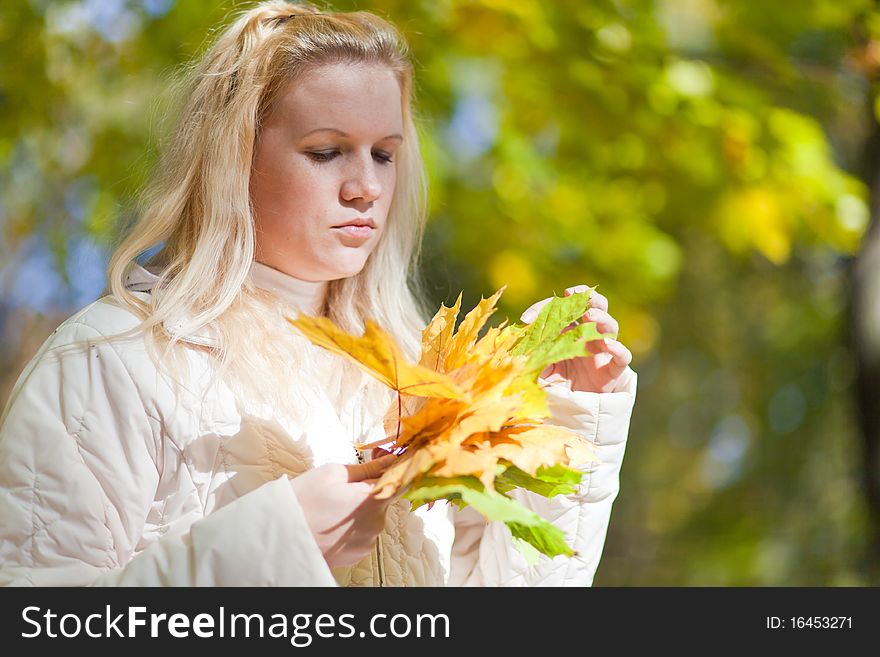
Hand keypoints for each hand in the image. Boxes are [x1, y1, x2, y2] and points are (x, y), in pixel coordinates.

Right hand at [289, 453, 397, 568]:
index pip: (400, 481)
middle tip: (343, 488)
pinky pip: (363, 534)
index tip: (382, 463)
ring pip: (372, 517)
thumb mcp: (333, 473)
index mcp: (372, 500)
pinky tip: (332, 523)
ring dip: (360, 510)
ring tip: (332, 508)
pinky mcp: (358, 554)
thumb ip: (367, 468)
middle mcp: (376, 524)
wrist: (281, 537)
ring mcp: (368, 541)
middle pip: (383, 499)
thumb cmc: (303, 501)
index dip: (392, 470)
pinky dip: (353, 527)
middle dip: (368, 491)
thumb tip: (390, 460)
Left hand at [520, 284, 632, 393]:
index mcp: (567, 331)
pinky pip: (623, 356)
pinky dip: (619, 349)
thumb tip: (514, 343)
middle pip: (595, 307)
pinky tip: (608, 345)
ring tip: (589, 316)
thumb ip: (530, 355)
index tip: (527, 318)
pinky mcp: (612, 369)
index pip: (560, 310)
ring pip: (611, 326)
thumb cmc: (554, 384)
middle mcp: (587, 336)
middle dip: (587, 297)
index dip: (544, 309)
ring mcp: (602, 351)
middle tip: (575, 293)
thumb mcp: (537, 367)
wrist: (572, 410)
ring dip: (602, 318)